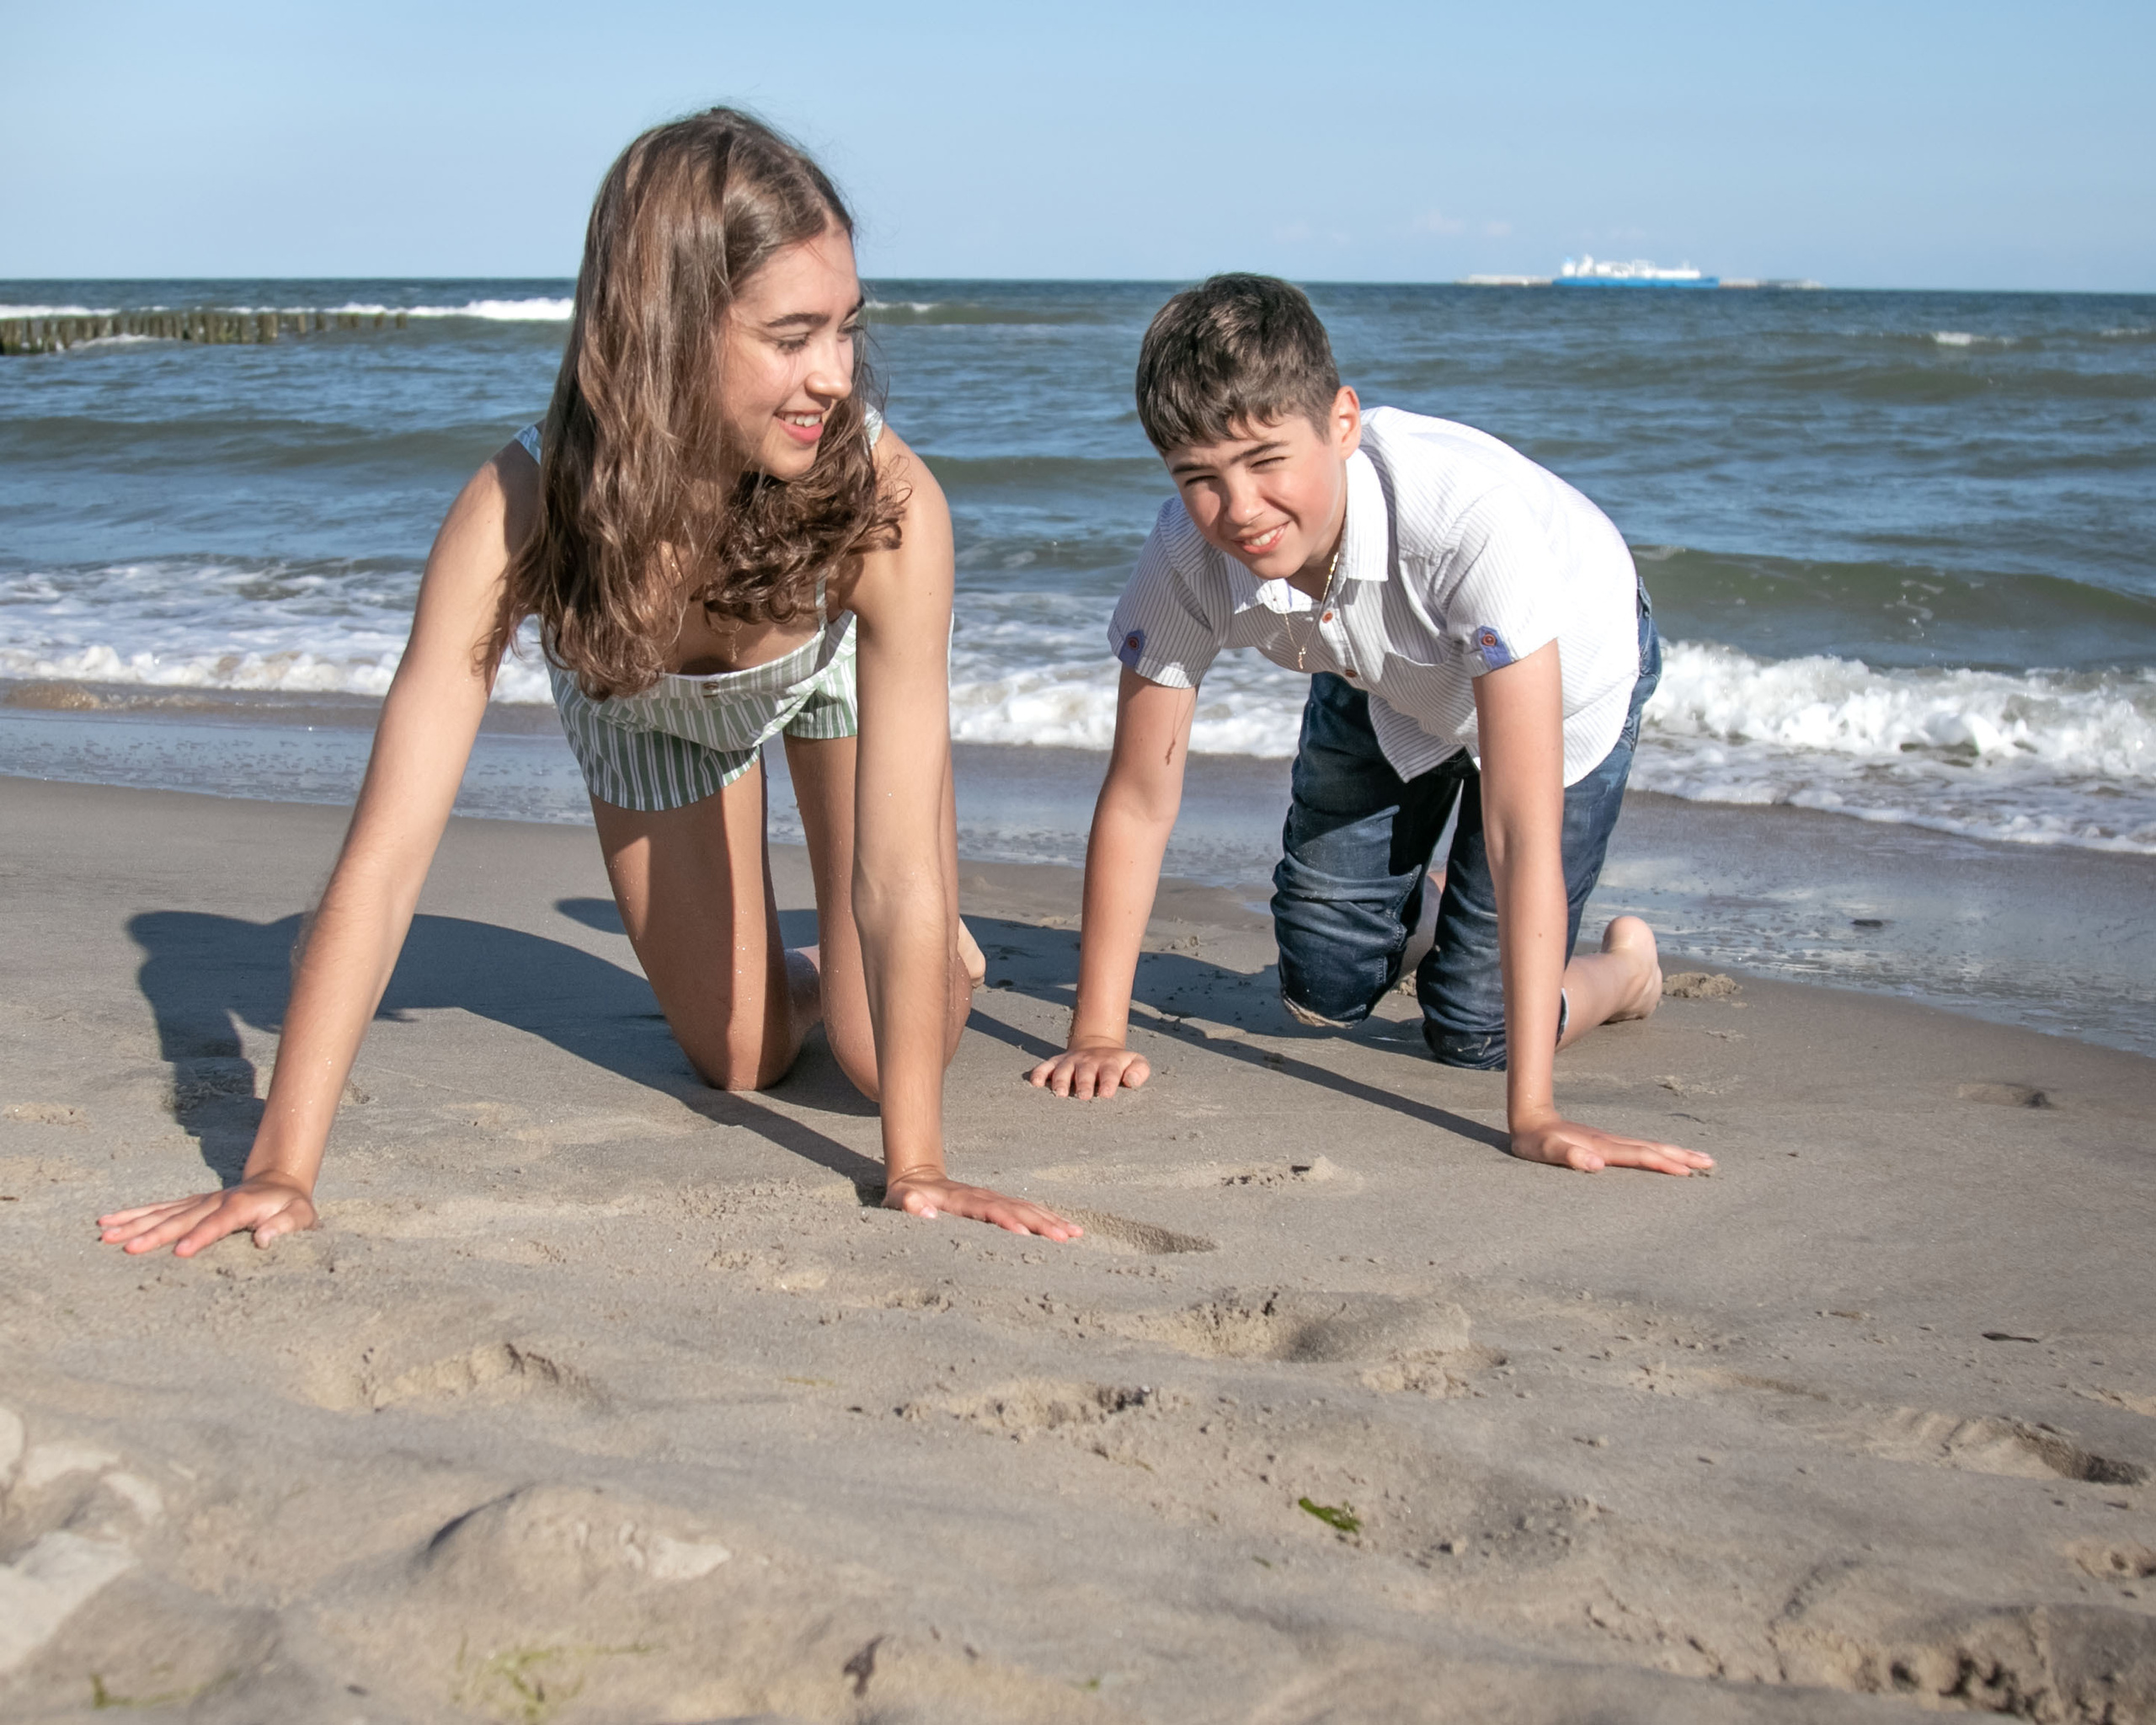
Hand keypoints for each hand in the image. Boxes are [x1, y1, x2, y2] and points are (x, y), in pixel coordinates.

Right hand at [97, 1173, 318, 1255]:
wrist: (279, 1183)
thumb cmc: (291, 1207)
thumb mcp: (301, 1216)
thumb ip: (285, 1226)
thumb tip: (264, 1239)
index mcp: (241, 1206)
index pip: (217, 1224)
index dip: (199, 1237)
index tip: (180, 1252)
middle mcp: (214, 1201)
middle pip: (181, 1219)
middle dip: (153, 1233)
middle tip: (126, 1247)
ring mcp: (199, 1201)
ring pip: (162, 1212)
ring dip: (133, 1223)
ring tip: (104, 1233)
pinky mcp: (189, 1204)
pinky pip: (158, 1209)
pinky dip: (133, 1214)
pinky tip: (108, 1220)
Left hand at [883, 1170, 1083, 1239]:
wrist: (918, 1176)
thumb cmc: (907, 1196)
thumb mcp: (899, 1200)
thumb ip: (910, 1204)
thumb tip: (926, 1213)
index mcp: (961, 1199)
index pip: (988, 1210)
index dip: (1006, 1221)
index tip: (1024, 1235)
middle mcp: (983, 1196)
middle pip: (1016, 1208)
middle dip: (1041, 1223)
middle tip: (1065, 1238)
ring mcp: (993, 1198)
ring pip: (1027, 1208)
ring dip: (1051, 1220)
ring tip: (1075, 1234)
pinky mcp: (999, 1203)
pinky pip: (1026, 1209)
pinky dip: (1047, 1217)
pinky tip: (1065, 1228)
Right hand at [1025, 1040, 1150, 1098]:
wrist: (1099, 1047)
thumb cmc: (1120, 1065)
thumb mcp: (1136, 1063)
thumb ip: (1140, 1071)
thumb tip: (1132, 1081)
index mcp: (1110, 1063)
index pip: (1110, 1072)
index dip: (1108, 1082)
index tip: (1106, 1094)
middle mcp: (1089, 1061)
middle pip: (1085, 1072)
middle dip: (1084, 1083)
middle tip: (1083, 1096)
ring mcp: (1071, 1061)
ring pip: (1064, 1069)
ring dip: (1061, 1080)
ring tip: (1060, 1093)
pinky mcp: (1056, 1062)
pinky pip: (1045, 1066)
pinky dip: (1039, 1073)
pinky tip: (1035, 1083)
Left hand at [1509, 1115, 1713, 1176]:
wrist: (1530, 1118)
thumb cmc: (1535, 1141)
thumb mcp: (1545, 1151)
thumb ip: (1568, 1156)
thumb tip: (1596, 1164)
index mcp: (1602, 1146)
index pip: (1638, 1156)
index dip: (1662, 1163)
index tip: (1686, 1172)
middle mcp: (1611, 1142)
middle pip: (1653, 1148)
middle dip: (1682, 1156)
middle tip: (1710, 1163)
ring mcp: (1612, 1141)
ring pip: (1651, 1146)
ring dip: (1677, 1153)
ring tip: (1701, 1159)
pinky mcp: (1608, 1143)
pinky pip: (1642, 1148)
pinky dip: (1661, 1152)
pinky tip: (1668, 1156)